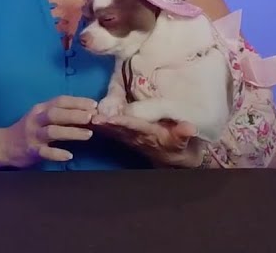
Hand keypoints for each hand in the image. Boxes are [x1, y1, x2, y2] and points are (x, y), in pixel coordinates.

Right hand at [0, 96, 96, 166]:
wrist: (4, 145)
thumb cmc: (29, 130)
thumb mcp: (41, 117)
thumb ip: (60, 115)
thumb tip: (86, 113)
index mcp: (40, 109)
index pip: (59, 101)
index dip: (77, 101)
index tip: (94, 104)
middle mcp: (36, 119)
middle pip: (55, 114)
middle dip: (74, 114)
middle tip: (92, 117)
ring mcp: (33, 135)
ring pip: (52, 131)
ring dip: (71, 132)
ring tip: (88, 134)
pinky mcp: (31, 150)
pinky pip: (45, 152)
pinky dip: (57, 153)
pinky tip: (69, 155)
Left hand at [89, 112, 203, 166]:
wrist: (174, 159)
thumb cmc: (179, 146)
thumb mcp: (184, 142)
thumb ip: (184, 134)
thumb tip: (189, 127)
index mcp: (150, 135)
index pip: (134, 127)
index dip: (123, 122)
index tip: (111, 118)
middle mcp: (136, 137)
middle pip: (118, 129)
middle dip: (105, 123)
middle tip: (91, 117)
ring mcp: (130, 137)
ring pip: (112, 130)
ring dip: (100, 124)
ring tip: (86, 116)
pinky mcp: (126, 136)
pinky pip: (111, 130)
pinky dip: (101, 125)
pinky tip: (89, 119)